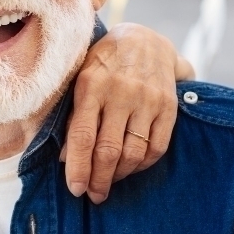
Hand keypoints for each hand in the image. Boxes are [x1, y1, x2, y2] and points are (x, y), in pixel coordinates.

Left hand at [62, 23, 188, 203]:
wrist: (145, 39)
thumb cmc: (102, 63)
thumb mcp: (80, 79)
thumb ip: (73, 115)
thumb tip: (65, 157)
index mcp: (91, 85)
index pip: (82, 135)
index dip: (78, 167)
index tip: (75, 189)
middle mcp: (121, 93)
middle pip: (108, 150)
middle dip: (99, 179)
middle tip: (93, 195)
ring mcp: (148, 100)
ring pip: (133, 153)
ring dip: (119, 176)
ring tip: (108, 184)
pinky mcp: (168, 107)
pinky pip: (157, 147)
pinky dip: (142, 166)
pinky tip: (130, 169)